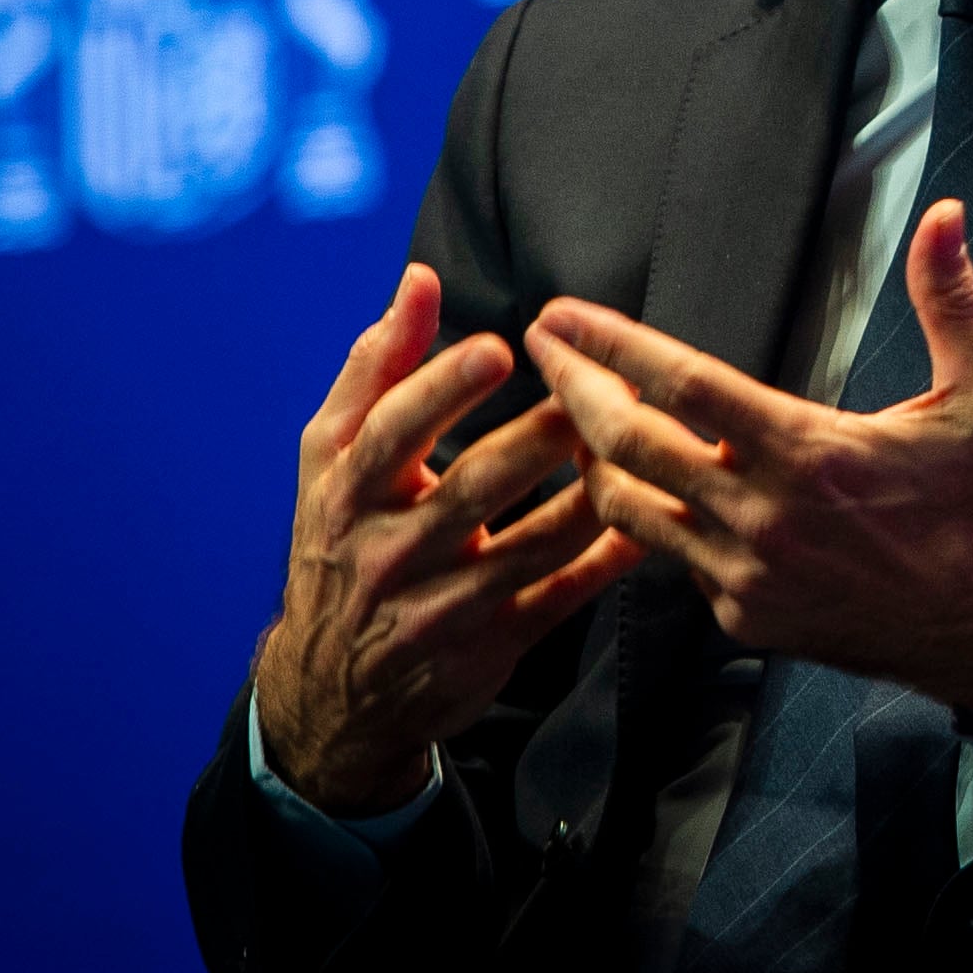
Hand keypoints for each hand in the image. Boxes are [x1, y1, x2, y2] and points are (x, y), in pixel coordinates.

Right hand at [252, 266, 637, 813]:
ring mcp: (441, 607)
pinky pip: (558, 601)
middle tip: (595, 393)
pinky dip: (604, 564)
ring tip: (637, 445)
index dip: (442, 390)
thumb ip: (376, 368)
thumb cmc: (339, 541)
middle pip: (471, 489)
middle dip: (539, 438)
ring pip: (529, 548)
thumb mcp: (330, 460)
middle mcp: (389, 552)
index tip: (498, 348)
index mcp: (348, 493)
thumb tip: (418, 281)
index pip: (391, 435)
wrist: (329, 692)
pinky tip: (643, 527)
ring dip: (590, 495)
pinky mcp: (488, 647)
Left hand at [525, 201, 972, 728]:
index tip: (562, 315)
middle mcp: (761, 516)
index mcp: (807, 451)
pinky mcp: (745, 618)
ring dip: (592, 460)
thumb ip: (948, 300)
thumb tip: (945, 214)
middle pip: (629, 444)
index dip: (612, 344)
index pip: (682, 384)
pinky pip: (675, 559)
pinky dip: (651, 519)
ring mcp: (745, 575)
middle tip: (538, 349)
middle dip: (571, 388)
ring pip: (631, 510)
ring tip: (571, 420)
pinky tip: (645, 491)